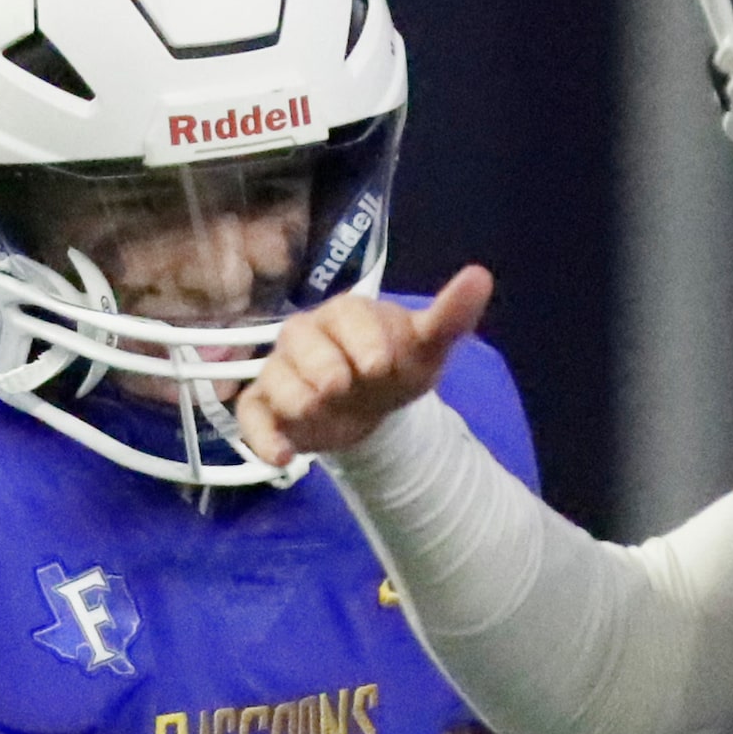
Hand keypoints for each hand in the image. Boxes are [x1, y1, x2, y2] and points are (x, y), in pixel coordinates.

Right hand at [236, 265, 494, 465]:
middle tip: (338, 386)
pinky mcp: (267, 406)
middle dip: (319, 362)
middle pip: (301, 338)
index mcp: (348, 314)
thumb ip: (449, 316)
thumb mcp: (427, 348)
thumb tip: (480, 276)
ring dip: (292, 394)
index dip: (361, 338)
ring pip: (275, 375)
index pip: (348, 314)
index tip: (380, 366)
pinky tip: (282, 457)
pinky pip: (251, 414)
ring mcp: (284, 370)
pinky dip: (261, 436)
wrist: (373, 405)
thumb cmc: (396, 367)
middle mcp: (309, 336)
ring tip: (314, 410)